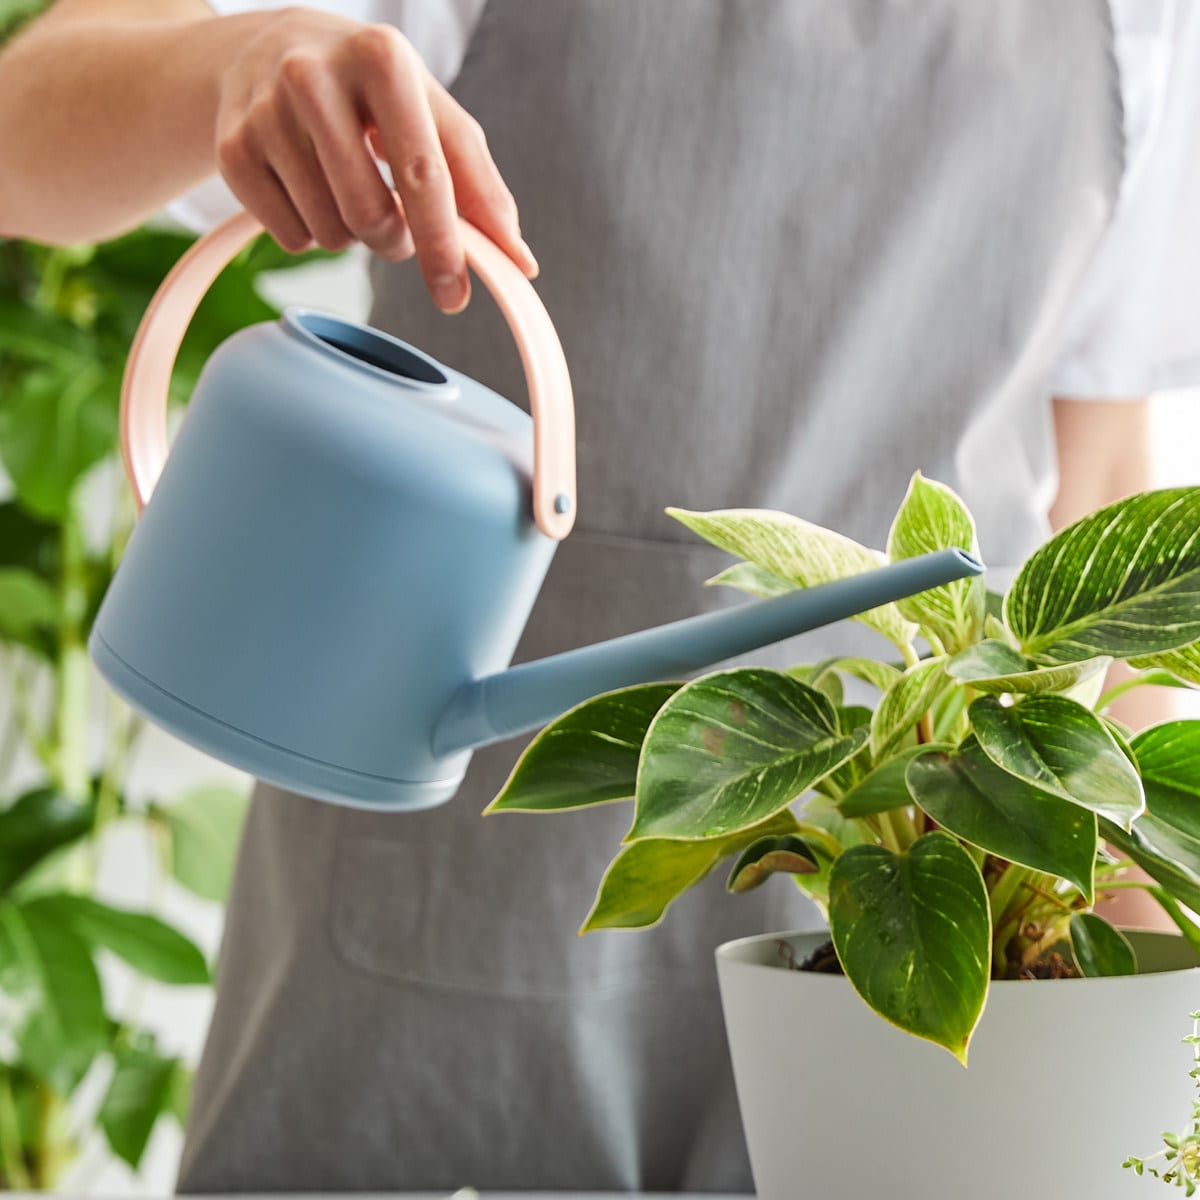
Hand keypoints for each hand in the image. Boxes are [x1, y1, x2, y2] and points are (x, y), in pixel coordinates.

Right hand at [214, 6, 536, 311]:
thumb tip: (521, 262)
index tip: (455, 296)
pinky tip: (305, 187)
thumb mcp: (431, 114)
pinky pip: (290, 239)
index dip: (443, 245)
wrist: (264, 51)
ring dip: (351, 235)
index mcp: (382, 59)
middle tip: (392, 219)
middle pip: (371, 217)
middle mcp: (313, 75)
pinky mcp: (230, 150)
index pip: (423, 174)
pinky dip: (308, 232)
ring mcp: (264, 112)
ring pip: (330, 234)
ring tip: (344, 187)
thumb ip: (480, 186)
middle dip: (394, 240)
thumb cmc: (371, 92)